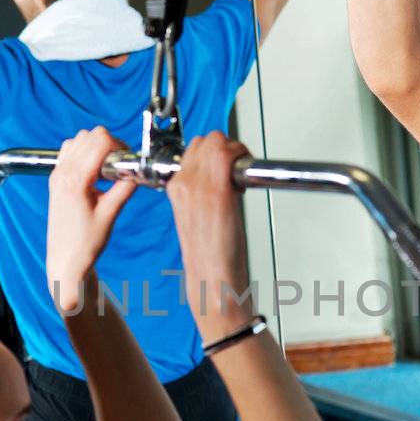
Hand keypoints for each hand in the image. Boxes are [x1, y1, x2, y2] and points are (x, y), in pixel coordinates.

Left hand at [46, 129, 136, 312]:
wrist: (65, 259)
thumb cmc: (85, 243)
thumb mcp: (110, 214)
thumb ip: (125, 188)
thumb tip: (138, 171)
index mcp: (75, 179)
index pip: (99, 142)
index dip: (119, 146)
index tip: (127, 162)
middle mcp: (62, 172)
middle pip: (90, 135)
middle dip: (110, 145)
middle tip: (119, 167)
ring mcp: (57, 173)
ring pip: (79, 139)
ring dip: (97, 147)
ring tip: (107, 170)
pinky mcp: (56, 178)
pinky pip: (70, 150)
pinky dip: (85, 152)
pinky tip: (95, 172)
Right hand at [166, 133, 252, 338]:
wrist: (213, 280)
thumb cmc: (211, 256)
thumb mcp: (198, 218)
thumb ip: (202, 194)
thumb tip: (221, 178)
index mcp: (175, 189)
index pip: (193, 150)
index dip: (214, 155)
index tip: (226, 170)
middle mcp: (182, 183)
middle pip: (205, 140)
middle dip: (225, 149)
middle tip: (235, 172)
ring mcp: (197, 185)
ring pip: (217, 141)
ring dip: (234, 152)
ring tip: (239, 178)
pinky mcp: (217, 191)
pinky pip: (228, 153)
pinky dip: (242, 158)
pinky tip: (244, 183)